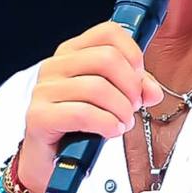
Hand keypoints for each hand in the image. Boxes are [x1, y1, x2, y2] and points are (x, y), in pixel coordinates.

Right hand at [19, 21, 163, 189]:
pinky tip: (111, 130)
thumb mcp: (112, 101)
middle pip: (107, 58)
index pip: (108, 32)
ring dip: (121, 110)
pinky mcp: (39, 116)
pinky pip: (82, 113)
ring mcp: (44, 90)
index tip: (139, 78)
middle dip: (130, 86)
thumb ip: (134, 89)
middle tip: (133, 106)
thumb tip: (153, 91)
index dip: (132, 54)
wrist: (49, 160)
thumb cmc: (79, 126)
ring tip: (123, 122)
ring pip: (97, 87)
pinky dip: (105, 123)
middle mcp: (55, 66)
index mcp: (72, 53)